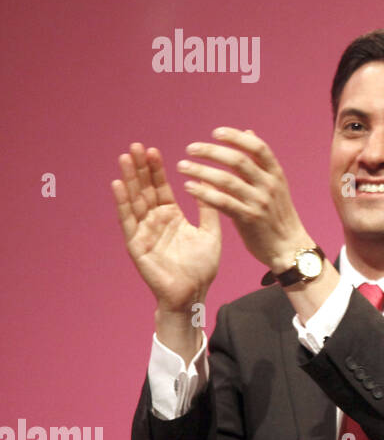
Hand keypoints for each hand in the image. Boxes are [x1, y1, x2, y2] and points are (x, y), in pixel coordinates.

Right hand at [112, 143, 220, 310]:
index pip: (161, 188)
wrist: (193, 294)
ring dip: (129, 179)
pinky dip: (122, 203)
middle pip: (145, 190)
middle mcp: (155, 221)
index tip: (153, 149)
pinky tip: (117, 185)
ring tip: (125, 158)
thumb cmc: (201, 267)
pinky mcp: (136, 244)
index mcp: (172, 217)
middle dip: (140, 168)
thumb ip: (208, 210)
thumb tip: (211, 184)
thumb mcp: (210, 233)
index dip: (157, 170)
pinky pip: (128, 221)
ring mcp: (144, 232)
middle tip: (135, 145)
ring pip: (135, 201)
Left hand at [175, 128, 311, 271]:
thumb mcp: (275, 184)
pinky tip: (188, 187)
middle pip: (238, 161)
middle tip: (191, 148)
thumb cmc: (277, 214)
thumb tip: (248, 132)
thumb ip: (259, 161)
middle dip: (212, 151)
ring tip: (182, 166)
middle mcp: (269, 185)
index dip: (236, 137)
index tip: (215, 132)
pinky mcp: (249, 219)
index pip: (258, 147)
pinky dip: (204, 193)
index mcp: (276, 174)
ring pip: (227, 180)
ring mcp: (259, 202)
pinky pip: (222, 202)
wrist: (289, 246)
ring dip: (201, 171)